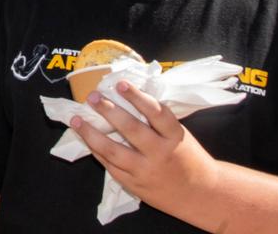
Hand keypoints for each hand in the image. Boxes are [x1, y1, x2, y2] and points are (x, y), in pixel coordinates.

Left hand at [70, 81, 220, 219]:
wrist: (201, 194)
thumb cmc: (188, 158)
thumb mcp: (180, 136)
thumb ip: (158, 122)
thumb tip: (128, 97)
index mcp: (175, 137)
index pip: (156, 113)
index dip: (137, 97)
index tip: (120, 83)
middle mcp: (160, 154)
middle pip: (131, 129)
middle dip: (109, 111)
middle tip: (93, 96)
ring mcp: (145, 171)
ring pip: (113, 151)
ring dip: (91, 133)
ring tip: (76, 119)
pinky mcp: (134, 185)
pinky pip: (110, 166)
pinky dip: (96, 151)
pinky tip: (85, 139)